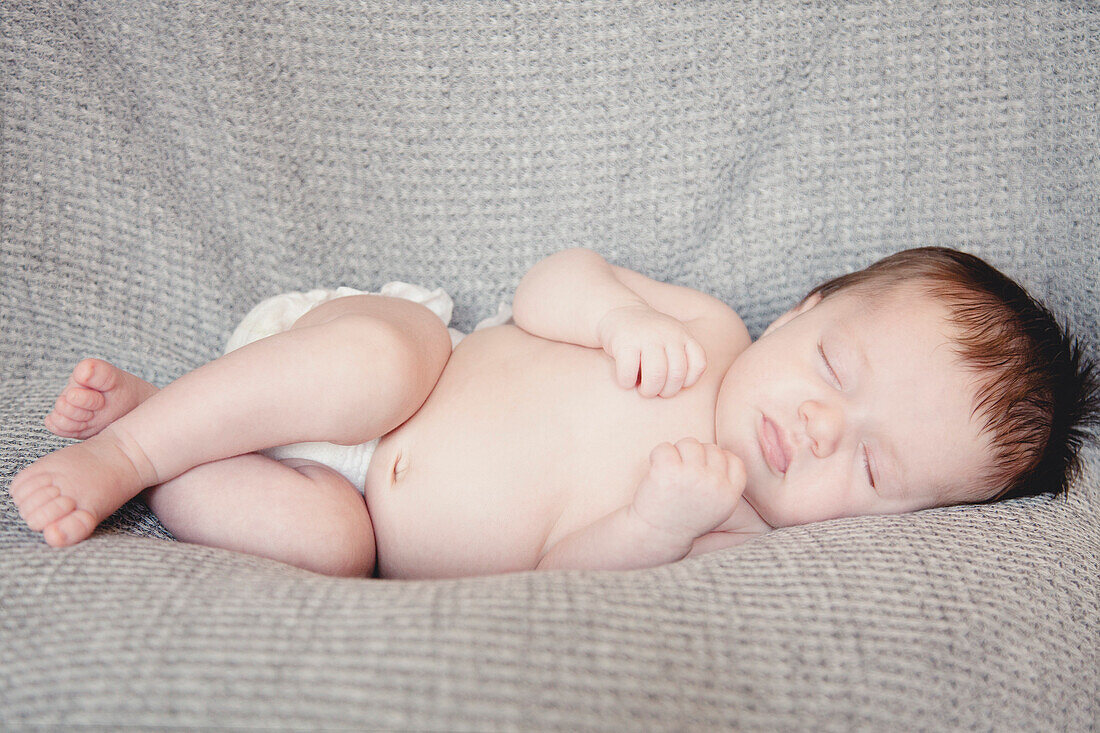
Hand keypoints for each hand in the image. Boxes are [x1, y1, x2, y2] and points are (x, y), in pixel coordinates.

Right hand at [596, 304, 706, 397]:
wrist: (619, 312)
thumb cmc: (648, 337)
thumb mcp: (672, 339)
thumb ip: (682, 358)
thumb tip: (683, 388)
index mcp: (683, 335)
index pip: (698, 364)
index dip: (687, 381)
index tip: (673, 381)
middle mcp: (668, 334)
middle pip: (677, 374)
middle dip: (666, 391)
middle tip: (655, 390)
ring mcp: (646, 337)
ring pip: (656, 375)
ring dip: (649, 390)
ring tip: (642, 389)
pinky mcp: (624, 342)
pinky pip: (629, 372)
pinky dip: (627, 382)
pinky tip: (626, 379)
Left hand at [630, 438, 745, 540]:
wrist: (656, 535)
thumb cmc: (685, 518)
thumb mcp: (717, 508)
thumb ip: (725, 484)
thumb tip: (722, 453)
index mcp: (729, 494)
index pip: (734, 461)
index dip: (718, 460)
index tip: (703, 470)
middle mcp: (714, 483)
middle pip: (711, 448)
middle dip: (696, 456)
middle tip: (682, 475)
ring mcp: (691, 475)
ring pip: (689, 443)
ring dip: (677, 453)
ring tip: (670, 473)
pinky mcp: (668, 470)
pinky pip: (665, 447)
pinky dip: (658, 455)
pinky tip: (656, 471)